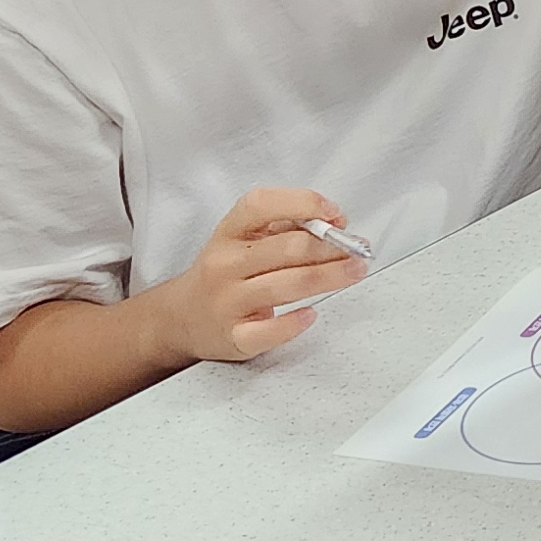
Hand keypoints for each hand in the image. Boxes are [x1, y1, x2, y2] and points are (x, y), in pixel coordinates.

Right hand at [154, 188, 364, 365]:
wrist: (181, 317)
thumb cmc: (226, 272)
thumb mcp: (243, 239)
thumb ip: (285, 226)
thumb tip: (334, 222)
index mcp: (229, 232)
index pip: (261, 205)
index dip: (303, 203)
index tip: (335, 213)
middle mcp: (224, 264)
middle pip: (287, 248)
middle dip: (331, 248)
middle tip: (359, 250)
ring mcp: (227, 301)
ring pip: (286, 285)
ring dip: (329, 277)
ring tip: (354, 271)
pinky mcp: (233, 337)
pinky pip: (267, 331)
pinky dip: (293, 323)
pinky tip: (311, 313)